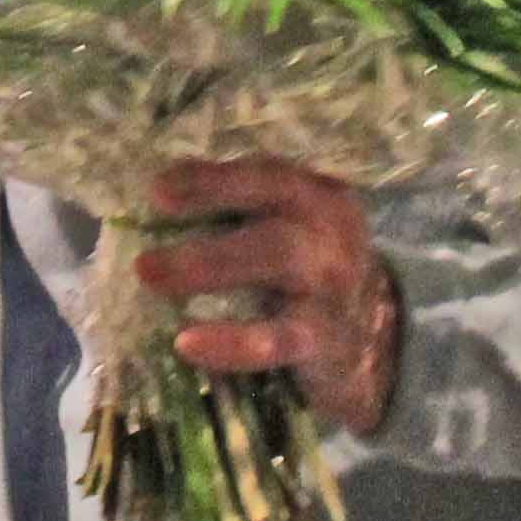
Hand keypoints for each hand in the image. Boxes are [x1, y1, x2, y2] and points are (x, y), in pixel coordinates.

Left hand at [139, 158, 400, 438]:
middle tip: (144, 243)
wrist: (376, 347)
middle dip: (206, 209)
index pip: (266, 174)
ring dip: (206, 265)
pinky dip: (229, 341)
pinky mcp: (325, 339)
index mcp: (319, 196)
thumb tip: (159, 196)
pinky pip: (274, 337)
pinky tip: (186, 344)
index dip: (211, 177)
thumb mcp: (292, 232)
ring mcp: (332, 284)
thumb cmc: (311, 278)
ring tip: (149, 275)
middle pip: (271, 208)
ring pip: (273, 257)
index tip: (155, 188)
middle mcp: (330, 231)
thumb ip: (244, 212)